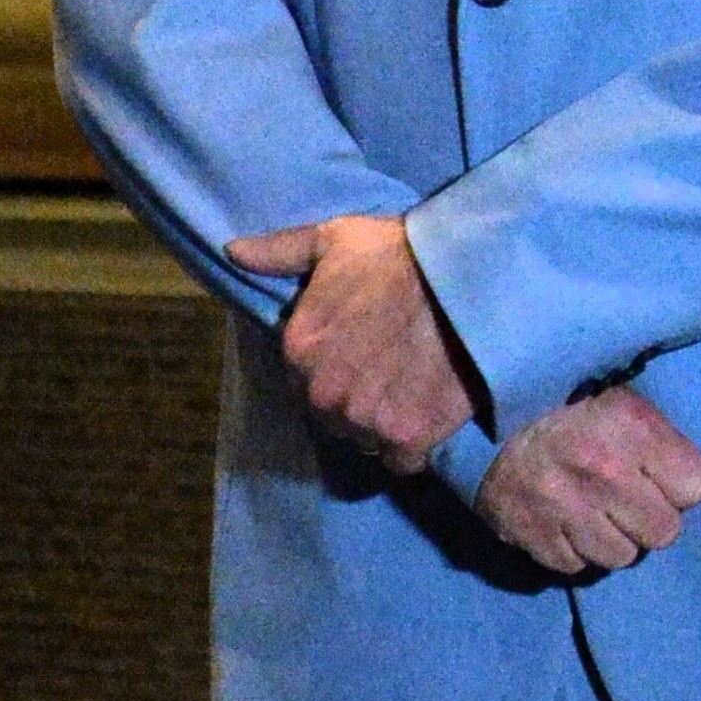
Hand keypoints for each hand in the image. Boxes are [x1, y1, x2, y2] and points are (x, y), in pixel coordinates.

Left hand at [226, 212, 473, 476]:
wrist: (468, 277)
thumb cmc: (398, 254)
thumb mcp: (332, 240)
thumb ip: (279, 253)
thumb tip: (232, 252)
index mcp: (299, 350)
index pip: (302, 381)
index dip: (332, 368)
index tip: (361, 352)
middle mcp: (325, 393)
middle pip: (332, 415)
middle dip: (355, 399)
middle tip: (390, 370)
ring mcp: (366, 419)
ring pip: (365, 438)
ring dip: (382, 423)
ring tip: (410, 389)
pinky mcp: (409, 437)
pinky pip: (401, 460)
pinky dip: (413, 445)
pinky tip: (428, 414)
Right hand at [474, 387, 700, 573]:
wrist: (472, 411)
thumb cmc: (557, 401)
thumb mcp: (615, 397)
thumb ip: (653, 437)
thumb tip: (686, 481)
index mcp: (632, 428)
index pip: (695, 486)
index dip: (678, 485)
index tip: (659, 476)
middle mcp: (604, 471)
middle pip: (663, 532)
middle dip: (648, 519)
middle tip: (626, 501)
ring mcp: (566, 508)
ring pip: (620, 556)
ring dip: (611, 539)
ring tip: (592, 513)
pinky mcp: (532, 535)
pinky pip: (575, 566)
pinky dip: (572, 550)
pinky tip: (562, 523)